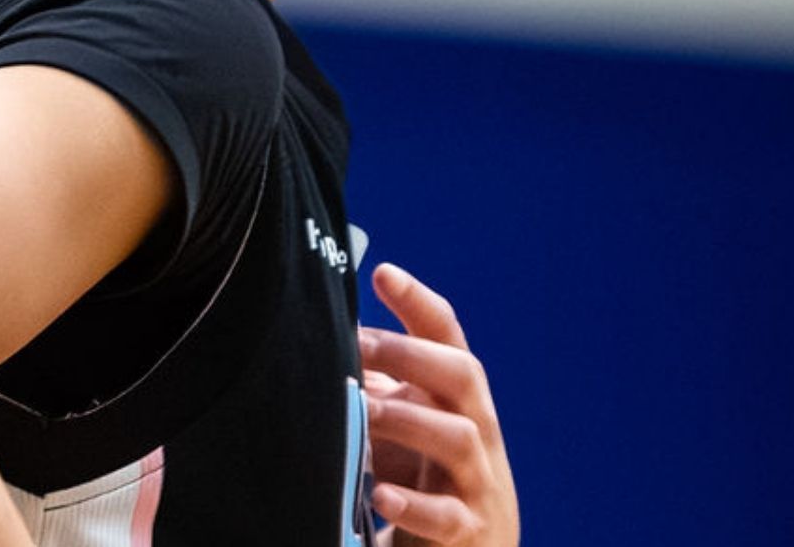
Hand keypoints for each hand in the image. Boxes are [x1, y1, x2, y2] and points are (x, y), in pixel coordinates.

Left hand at [359, 263, 519, 546]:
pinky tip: (379, 494)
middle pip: (461, 374)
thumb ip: (373, 381)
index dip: (418, 302)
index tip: (383, 273)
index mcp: (457, 395)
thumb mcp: (402, 420)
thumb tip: (317, 335)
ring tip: (363, 412)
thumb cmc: (422, 472)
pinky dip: (413, 504)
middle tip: (356, 343)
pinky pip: (446, 516)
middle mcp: (476, 427)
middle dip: (410, 354)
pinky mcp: (467, 529)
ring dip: (407, 420)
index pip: (447, 336)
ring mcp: (477, 479)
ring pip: (458, 437)